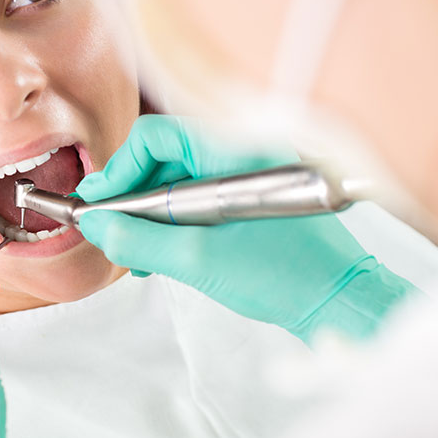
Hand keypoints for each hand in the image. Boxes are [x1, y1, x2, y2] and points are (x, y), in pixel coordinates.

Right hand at [78, 115, 413, 342]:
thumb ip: (137, 241)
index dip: (120, 169)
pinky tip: (160, 252)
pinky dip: (174, 220)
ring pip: (178, 179)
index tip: (100, 203)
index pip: (156, 136)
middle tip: (106, 226)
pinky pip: (199, 196)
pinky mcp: (251, 196)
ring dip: (149, 212)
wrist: (341, 300)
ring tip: (132, 250)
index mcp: (233, 151)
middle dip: (130, 193)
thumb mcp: (197, 261)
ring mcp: (248, 173)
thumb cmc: (286, 277)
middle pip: (164, 156)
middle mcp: (241, 151)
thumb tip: (96, 227)